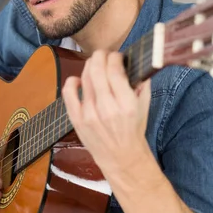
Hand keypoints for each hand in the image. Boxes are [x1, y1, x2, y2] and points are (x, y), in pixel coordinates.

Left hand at [62, 50, 150, 177]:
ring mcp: (90, 114)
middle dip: (100, 56)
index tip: (116, 56)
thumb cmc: (133, 131)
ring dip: (89, 66)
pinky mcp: (77, 120)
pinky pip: (69, 93)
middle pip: (97, 70)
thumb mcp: (144, 106)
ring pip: (85, 78)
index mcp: (126, 104)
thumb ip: (141, 84)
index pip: (115, 70)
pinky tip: (78, 80)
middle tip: (103, 55)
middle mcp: (107, 108)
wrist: (121, 158)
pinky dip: (72, 82)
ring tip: (94, 65)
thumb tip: (136, 62)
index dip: (114, 57)